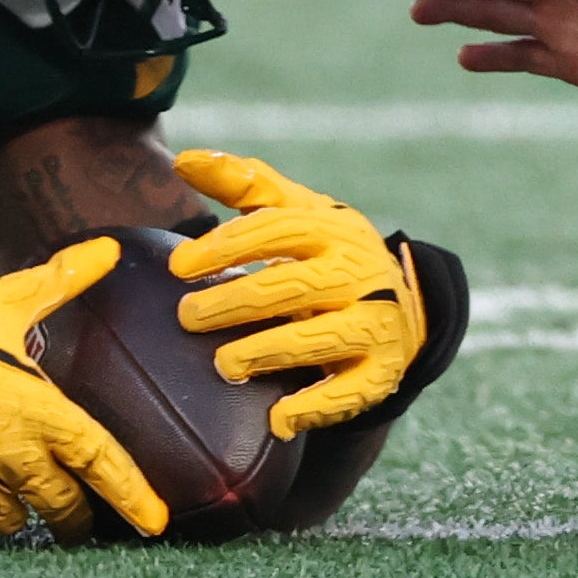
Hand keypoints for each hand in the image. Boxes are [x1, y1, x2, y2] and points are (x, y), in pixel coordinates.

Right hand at [0, 238, 169, 546]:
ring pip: (11, 523)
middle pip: (62, 508)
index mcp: (43, 416)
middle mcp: (15, 461)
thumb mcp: (6, 301)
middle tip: (76, 521)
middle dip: (73, 518)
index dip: (133, 496)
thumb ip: (61, 280)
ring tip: (9, 497)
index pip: (102, 462)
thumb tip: (108, 248)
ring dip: (14, 512)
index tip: (155, 524)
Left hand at [163, 149, 428, 438]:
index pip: (279, 228)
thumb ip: (243, 184)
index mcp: (334, 230)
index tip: (179, 265)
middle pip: (293, 286)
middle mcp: (359, 274)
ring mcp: (375, 324)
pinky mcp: (382, 372)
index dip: (227, 245)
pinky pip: (349, 392)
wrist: (398, 304)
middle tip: (187, 316)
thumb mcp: (296, 211)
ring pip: (319, 339)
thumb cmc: (325, 253)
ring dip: (268, 352)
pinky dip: (314, 406)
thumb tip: (182, 159)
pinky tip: (276, 418)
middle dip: (236, 302)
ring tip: (223, 365)